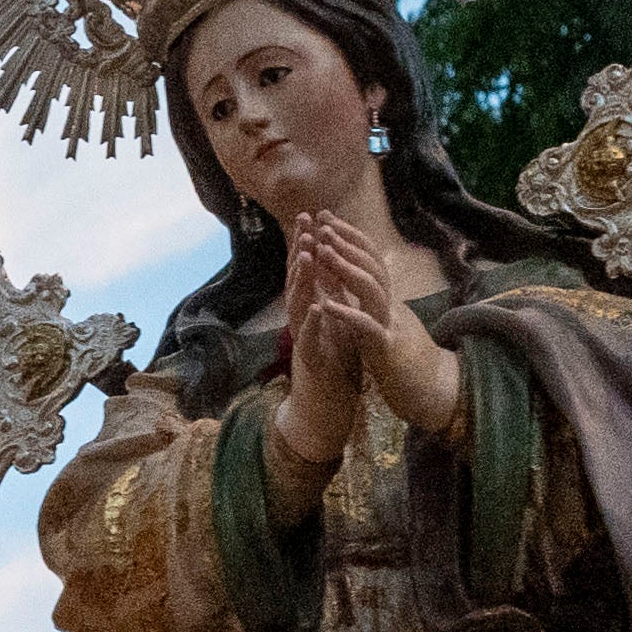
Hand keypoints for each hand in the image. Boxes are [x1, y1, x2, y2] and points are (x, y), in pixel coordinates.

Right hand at [273, 216, 393, 462]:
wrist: (321, 414)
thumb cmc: (330, 372)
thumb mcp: (334, 329)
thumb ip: (331, 302)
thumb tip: (330, 273)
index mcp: (313, 313)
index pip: (309, 274)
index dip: (309, 245)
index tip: (313, 217)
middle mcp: (303, 323)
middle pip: (297, 282)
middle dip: (300, 250)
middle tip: (303, 221)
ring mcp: (304, 343)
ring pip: (297, 307)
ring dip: (302, 280)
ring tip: (307, 254)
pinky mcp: (310, 366)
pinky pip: (309, 342)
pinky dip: (312, 324)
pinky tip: (317, 307)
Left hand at [298, 222, 446, 435]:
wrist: (433, 392)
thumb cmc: (406, 359)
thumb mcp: (384, 322)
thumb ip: (370, 300)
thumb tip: (355, 274)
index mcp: (388, 299)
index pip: (370, 259)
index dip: (350, 236)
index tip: (326, 218)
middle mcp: (392, 306)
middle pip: (372, 266)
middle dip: (346, 243)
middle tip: (322, 225)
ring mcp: (391, 326)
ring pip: (371, 288)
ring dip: (345, 267)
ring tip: (322, 252)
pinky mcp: (387, 350)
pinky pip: (367, 327)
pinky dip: (347, 314)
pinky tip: (326, 306)